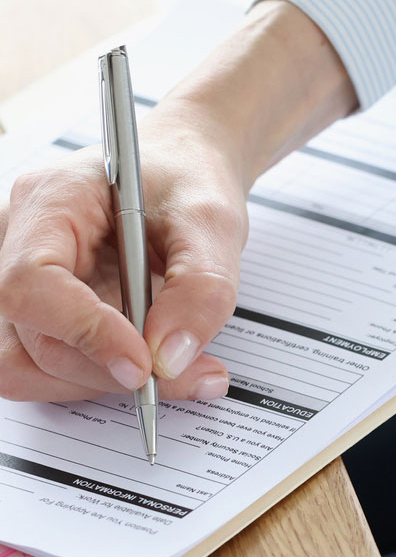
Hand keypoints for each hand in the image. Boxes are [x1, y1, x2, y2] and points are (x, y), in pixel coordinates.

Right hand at [0, 0, 356, 403]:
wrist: (185, 173)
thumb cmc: (187, 178)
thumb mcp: (212, 222)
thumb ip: (200, 289)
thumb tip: (170, 357)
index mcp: (52, 202)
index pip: (32, 282)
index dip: (83, 332)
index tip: (142, 363)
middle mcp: (21, 239)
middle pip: (32, 336)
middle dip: (109, 370)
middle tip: (188, 373)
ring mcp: (26, 279)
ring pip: (29, 364)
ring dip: (103, 383)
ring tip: (179, 372)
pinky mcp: (45, 310)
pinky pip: (49, 366)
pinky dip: (101, 379)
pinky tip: (156, 367)